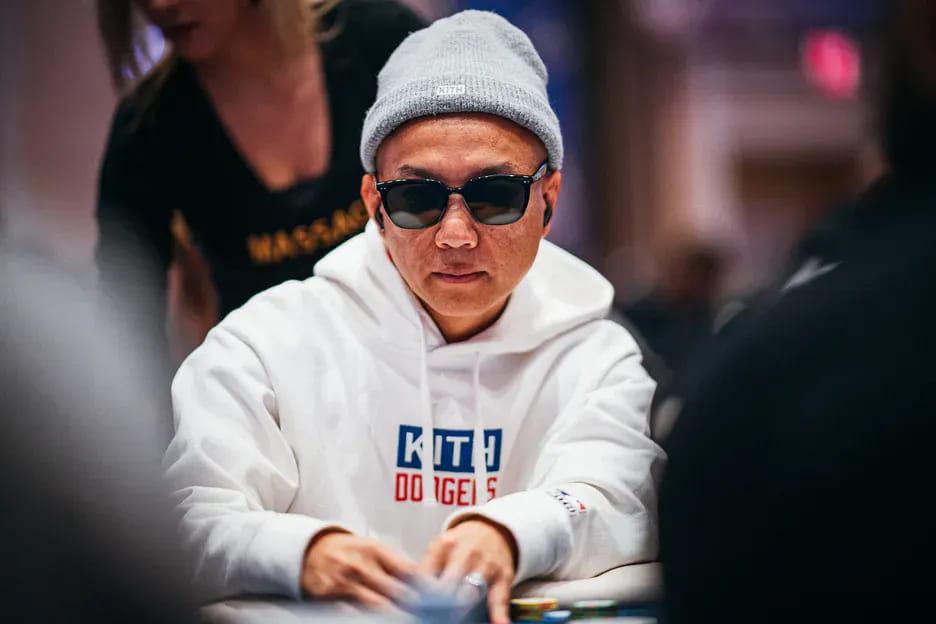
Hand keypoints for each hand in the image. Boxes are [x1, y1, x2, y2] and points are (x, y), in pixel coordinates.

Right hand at [302, 531, 417, 611]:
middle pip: (396, 591)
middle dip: (413, 604)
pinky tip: (379, 620)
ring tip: (407, 618)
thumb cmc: (347, 550)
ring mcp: (345, 583)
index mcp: (374, 550)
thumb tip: (421, 580)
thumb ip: (394, 564)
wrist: (310, 551)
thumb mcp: (371, 547)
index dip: (424, 586)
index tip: (435, 597)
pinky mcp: (330, 598)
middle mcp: (360, 565)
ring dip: (394, 614)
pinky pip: (353, 614)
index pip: (407, 570)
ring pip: (377, 606)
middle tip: (426, 613)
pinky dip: (367, 618)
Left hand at [418, 517, 517, 623]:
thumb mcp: (440, 549)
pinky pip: (499, 598)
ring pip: (470, 592)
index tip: (413, 610)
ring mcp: (485, 564)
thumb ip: (426, 571)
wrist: (493, 529)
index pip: (424, 576)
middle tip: (431, 617)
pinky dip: (499, 614)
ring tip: (452, 620)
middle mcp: (464, 553)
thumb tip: (410, 599)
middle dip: (436, 606)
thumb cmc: (462, 545)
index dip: (416, 598)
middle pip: (446, 586)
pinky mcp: (503, 575)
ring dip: (459, 611)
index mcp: (443, 546)